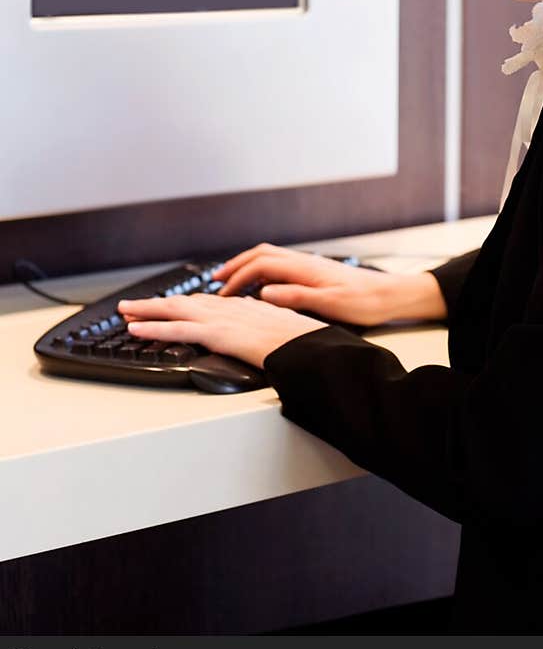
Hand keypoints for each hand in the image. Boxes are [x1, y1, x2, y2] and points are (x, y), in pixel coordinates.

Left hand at [118, 291, 327, 368]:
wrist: (311, 346)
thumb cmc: (302, 341)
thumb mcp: (281, 328)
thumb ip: (264, 325)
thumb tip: (258, 328)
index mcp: (244, 307)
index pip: (204, 303)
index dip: (182, 305)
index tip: (167, 306)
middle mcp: (229, 308)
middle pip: (184, 302)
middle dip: (156, 304)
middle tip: (133, 306)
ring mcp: (221, 320)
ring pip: (174, 311)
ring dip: (146, 311)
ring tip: (125, 312)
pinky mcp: (217, 334)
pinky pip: (177, 330)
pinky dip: (153, 329)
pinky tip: (135, 330)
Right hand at [212, 242, 445, 326]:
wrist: (390, 294)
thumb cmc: (364, 301)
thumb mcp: (329, 304)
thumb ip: (296, 297)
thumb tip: (264, 292)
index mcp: (304, 268)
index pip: (260, 266)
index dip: (237, 278)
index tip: (222, 295)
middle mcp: (304, 261)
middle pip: (261, 254)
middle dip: (235, 266)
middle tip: (215, 281)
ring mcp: (308, 264)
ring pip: (270, 257)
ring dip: (247, 266)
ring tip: (230, 282)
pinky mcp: (314, 271)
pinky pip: (280, 264)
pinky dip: (262, 271)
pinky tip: (259, 286)